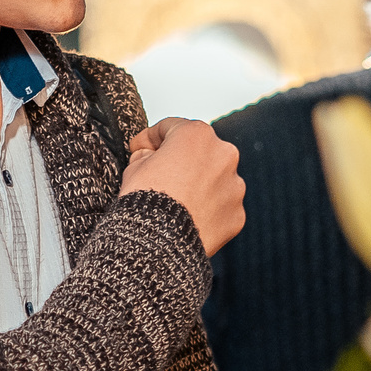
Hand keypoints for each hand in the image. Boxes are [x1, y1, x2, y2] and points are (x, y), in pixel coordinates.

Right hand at [121, 117, 244, 253]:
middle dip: (180, 161)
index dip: (150, 138)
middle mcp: (223, 155)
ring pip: (214, 180)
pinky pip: (220, 207)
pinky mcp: (236, 214)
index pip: (171, 128)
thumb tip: (150, 157)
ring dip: (197, 186)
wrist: (157, 243)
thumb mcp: (133, 168)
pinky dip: (207, 210)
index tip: (140, 148)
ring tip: (175, 204)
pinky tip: (188, 220)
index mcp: (196, 135)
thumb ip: (145, 156)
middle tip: (159, 176)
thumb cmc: (145, 202)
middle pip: (198, 152)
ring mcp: (234, 185)